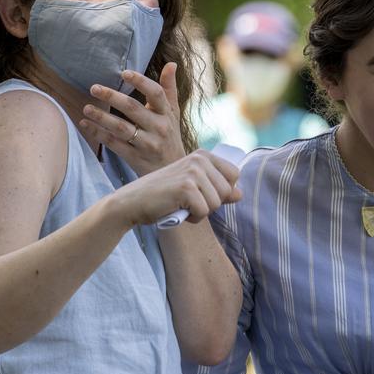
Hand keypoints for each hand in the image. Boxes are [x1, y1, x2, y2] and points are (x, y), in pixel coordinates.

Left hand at [79, 63, 183, 175]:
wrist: (173, 170)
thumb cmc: (170, 136)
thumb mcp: (173, 113)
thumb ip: (169, 89)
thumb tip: (171, 64)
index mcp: (167, 114)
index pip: (156, 94)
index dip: (141, 82)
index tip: (124, 73)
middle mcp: (159, 128)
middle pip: (133, 109)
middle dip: (112, 97)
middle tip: (94, 88)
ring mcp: (147, 144)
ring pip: (121, 128)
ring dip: (102, 117)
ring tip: (86, 108)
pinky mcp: (136, 158)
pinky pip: (114, 144)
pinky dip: (99, 134)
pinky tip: (86, 124)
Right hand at [107, 150, 241, 227]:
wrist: (132, 202)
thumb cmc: (162, 196)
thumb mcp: (193, 189)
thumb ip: (217, 189)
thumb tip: (240, 194)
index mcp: (203, 155)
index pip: (234, 175)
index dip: (221, 191)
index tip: (200, 193)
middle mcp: (200, 159)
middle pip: (227, 191)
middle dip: (210, 204)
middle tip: (187, 201)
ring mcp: (193, 172)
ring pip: (217, 203)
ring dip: (200, 212)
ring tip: (181, 204)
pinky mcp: (186, 188)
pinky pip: (204, 212)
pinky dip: (192, 218)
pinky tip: (176, 210)